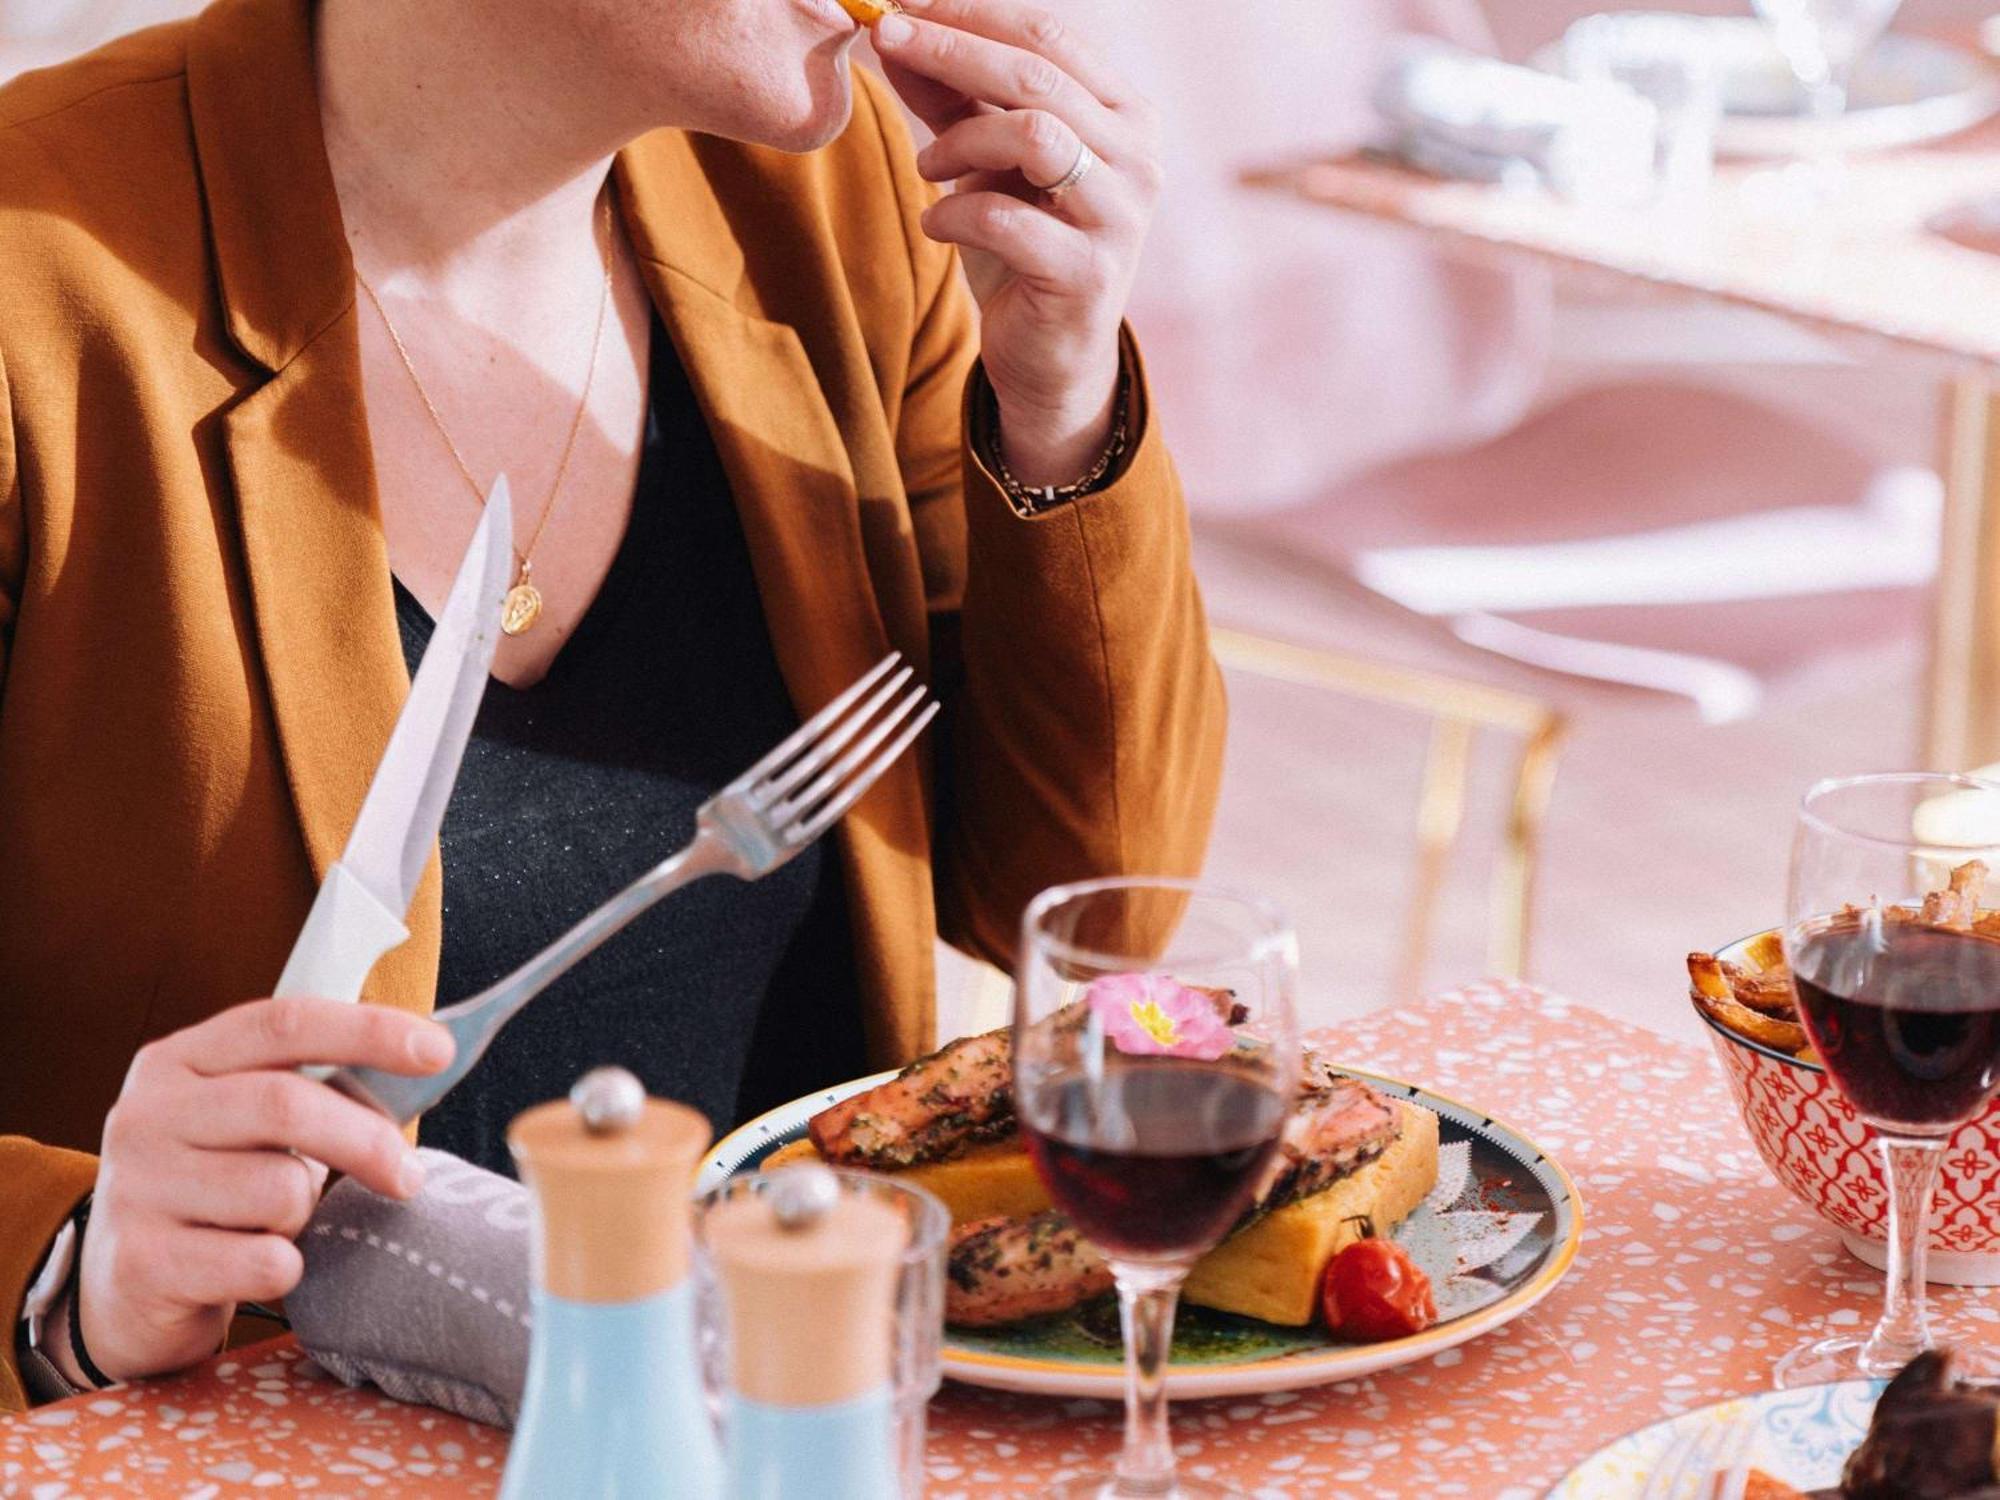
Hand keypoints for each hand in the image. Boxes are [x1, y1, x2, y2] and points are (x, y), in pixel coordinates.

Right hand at [55, 998, 452, 1384]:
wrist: (129, 1288)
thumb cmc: (221, 1187)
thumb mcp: (253, 1123)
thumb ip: (319, 1087)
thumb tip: (431, 1058)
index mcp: (181, 1060)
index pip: (283, 1022)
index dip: (367, 1030)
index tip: (439, 1051)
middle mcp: (146, 1114)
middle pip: (285, 1104)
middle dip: (366, 1140)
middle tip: (410, 1176)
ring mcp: (135, 1188)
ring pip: (277, 1191)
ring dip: (309, 1214)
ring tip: (285, 1224)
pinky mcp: (141, 1263)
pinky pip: (261, 1261)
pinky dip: (286, 1266)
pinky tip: (262, 1264)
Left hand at [872, 0, 1159, 485]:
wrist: (1050, 354)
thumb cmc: (1022, 243)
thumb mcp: (984, 160)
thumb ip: (951, 96)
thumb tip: (894, 28)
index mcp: (1123, 112)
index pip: (1048, 36)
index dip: (972, 13)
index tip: (904, 5)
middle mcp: (1137, 157)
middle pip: (1038, 76)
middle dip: (951, 49)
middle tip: (884, 38)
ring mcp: (1120, 217)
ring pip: (1035, 135)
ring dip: (960, 138)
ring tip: (927, 166)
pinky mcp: (1088, 275)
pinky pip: (1007, 219)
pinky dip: (955, 214)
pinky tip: (937, 225)